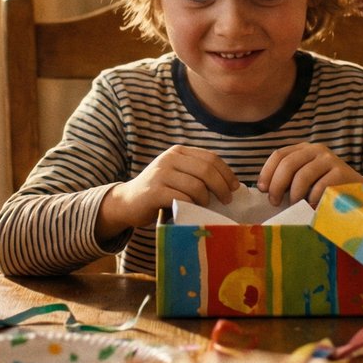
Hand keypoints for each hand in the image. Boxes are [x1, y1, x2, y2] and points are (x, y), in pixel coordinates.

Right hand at [96, 146, 237, 238]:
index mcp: (178, 152)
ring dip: (206, 199)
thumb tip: (230, 184)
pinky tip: (192, 210)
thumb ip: (197, 174)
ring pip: (196, 185)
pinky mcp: (154, 192)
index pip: (211, 158)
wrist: (127, 202)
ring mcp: (160, 174)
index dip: (227, 173)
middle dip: (222, 187)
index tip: (235, 187)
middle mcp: (169, 159)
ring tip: (206, 206)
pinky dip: (192, 206)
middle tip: (226, 200)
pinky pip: (183, 198)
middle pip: (207, 170)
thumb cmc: (159, 192)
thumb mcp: (178, 175)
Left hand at [258, 143, 362, 206]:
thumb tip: (264, 189)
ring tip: (296, 206)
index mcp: (303, 149)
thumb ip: (288, 179)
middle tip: (275, 202)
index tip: (262, 190)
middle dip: (277, 185)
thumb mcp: (305, 179)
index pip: (279, 155)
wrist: (358, 193)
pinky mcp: (341, 172)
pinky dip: (312, 200)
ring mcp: (330, 159)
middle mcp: (316, 150)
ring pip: (302, 176)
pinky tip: (313, 207)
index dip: (267, 172)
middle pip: (288, 164)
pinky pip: (319, 187)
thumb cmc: (325, 189)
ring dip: (295, 195)